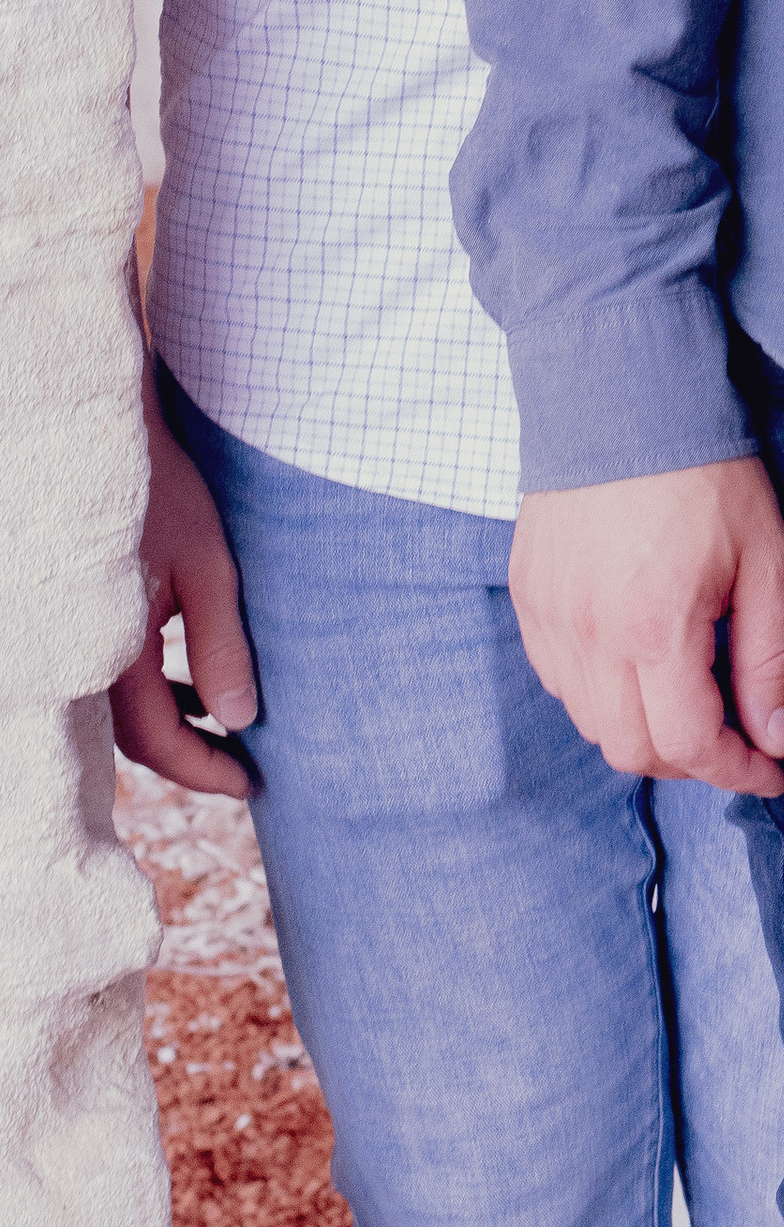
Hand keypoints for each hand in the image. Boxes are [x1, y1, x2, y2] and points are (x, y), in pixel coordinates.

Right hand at [109, 389, 258, 801]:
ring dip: (178, 726)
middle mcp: (89, 652)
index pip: (156, 740)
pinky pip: (122, 677)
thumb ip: (220, 646)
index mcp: (113, 647)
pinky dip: (162, 692)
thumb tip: (241, 719)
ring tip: (231, 735)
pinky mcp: (97, 618)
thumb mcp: (207, 568)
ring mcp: (89, 636)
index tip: (252, 784)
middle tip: (246, 768)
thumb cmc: (165, 493)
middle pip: (136, 736)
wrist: (115, 442)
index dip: (205, 770)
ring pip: (128, 710)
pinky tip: (199, 691)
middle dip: (192, 758)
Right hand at [509, 456, 783, 794]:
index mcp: (655, 627)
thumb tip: (775, 738)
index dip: (737, 771)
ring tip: (689, 698)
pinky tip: (636, 664)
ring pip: (590, 723)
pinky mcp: (527, 598)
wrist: (625, 393)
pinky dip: (598, 695)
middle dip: (691, 761)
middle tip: (733, 738)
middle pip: (632, 750)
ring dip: (642, 731)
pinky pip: (558, 680)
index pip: (690, 745)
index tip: (770, 770)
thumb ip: (768, 658)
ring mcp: (549, 618)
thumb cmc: (707, 472)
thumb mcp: (765, 559)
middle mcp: (590, 635)